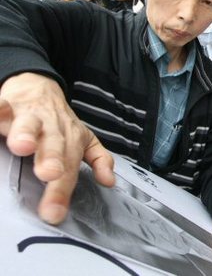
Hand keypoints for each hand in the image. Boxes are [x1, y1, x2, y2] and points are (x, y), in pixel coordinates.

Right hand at [0, 73, 114, 223]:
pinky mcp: (9, 107)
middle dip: (52, 160)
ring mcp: (30, 116)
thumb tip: (109, 181)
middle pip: (54, 145)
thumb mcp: (83, 139)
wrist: (38, 88)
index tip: (54, 214)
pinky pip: (3, 107)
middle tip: (50, 174)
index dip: (62, 191)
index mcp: (70, 140)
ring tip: (22, 146)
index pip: (69, 168)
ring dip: (26, 133)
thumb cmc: (58, 122)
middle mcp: (51, 129)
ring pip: (29, 124)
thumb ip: (97, 159)